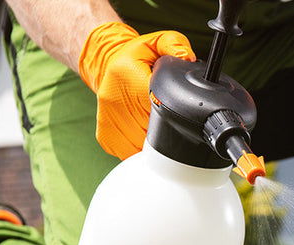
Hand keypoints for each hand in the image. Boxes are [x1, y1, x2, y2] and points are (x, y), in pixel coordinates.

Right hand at [78, 22, 195, 159]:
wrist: (105, 65)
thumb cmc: (136, 57)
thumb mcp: (157, 41)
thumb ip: (176, 44)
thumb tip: (188, 58)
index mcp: (129, 78)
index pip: (159, 107)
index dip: (173, 114)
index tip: (179, 114)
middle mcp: (115, 101)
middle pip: (152, 132)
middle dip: (167, 130)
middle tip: (172, 120)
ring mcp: (109, 122)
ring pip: (142, 149)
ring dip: (155, 145)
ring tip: (159, 128)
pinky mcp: (106, 137)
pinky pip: (130, 153)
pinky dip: (141, 150)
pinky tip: (145, 136)